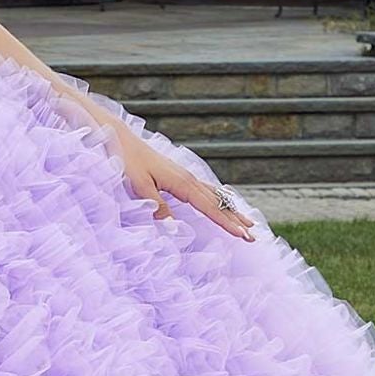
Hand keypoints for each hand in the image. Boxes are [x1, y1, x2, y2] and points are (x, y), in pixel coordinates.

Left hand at [103, 119, 257, 242]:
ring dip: (232, 211)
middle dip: (236, 220)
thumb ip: (157, 206)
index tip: (243, 236)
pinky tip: (225, 202)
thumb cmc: (128, 161)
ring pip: (215, 196)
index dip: (227, 223)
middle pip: (218, 203)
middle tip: (254, 237)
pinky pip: (207, 190)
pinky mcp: (180, 175)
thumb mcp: (139, 187)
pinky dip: (220, 199)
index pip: (210, 208)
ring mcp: (186, 176)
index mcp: (183, 183)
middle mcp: (189, 179)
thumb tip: (173, 227)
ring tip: (249, 222)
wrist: (121, 138)